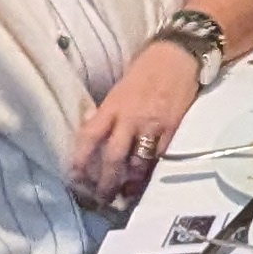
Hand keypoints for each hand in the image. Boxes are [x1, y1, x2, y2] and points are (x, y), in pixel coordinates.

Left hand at [69, 41, 203, 211]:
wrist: (178, 55)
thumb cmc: (147, 68)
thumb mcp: (120, 88)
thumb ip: (109, 112)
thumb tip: (95, 132)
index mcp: (113, 105)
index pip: (90, 136)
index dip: (80, 159)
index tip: (74, 177)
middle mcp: (130, 117)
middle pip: (113, 156)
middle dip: (105, 181)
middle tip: (101, 198)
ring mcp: (153, 125)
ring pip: (138, 162)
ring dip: (130, 183)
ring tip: (125, 196)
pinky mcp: (173, 129)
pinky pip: (160, 157)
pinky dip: (152, 172)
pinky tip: (147, 182)